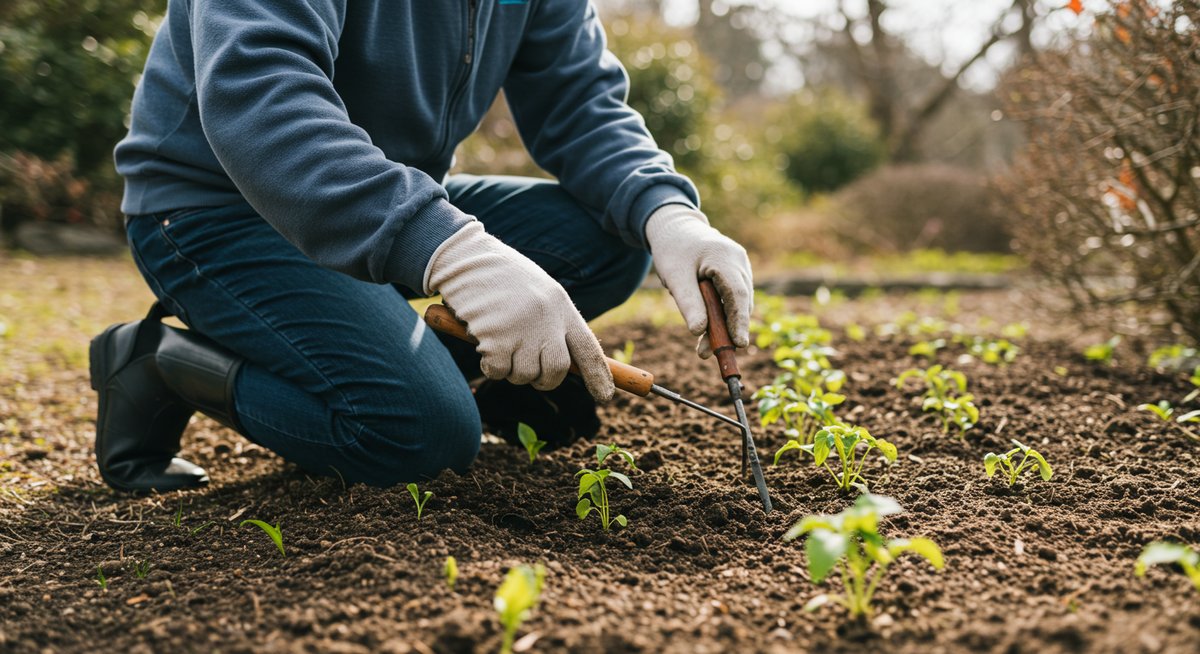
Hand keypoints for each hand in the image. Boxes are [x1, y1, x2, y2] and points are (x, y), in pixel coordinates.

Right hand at [424, 221, 613, 400]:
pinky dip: (491, 367)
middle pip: (557, 370)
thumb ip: (551, 322)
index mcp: (561, 305)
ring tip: (499, 346)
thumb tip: (559, 364)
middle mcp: (547, 319)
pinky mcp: (496, 338)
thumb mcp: (537, 292)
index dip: (598, 375)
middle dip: (544, 380)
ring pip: (525, 375)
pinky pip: (498, 372)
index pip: (588, 348)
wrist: (466, 257)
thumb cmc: (500, 277)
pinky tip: (484, 346)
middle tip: (529, 374)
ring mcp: (522, 329)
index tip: (605, 397)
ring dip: (511, 371)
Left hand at [644, 205, 752, 357]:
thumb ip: (688, 302)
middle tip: (710, 353)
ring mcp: (740, 266)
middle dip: (729, 330)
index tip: (738, 344)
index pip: (737, 294)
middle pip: (740, 301)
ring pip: (737, 303)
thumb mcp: (675, 276)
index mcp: (724, 256)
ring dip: (723, 326)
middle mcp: (738, 261)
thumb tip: (698, 331)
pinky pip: (732, 298)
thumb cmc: (673, 249)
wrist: (675, 228)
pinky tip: (706, 329)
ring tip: (702, 348)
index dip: (739, 321)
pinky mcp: (735, 273)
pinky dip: (721, 315)